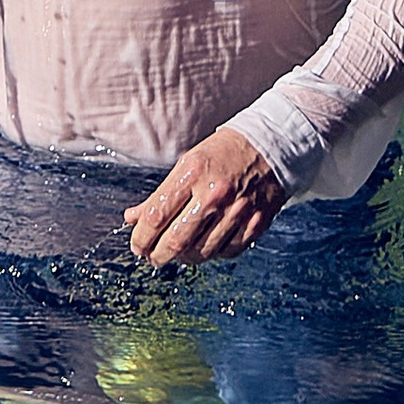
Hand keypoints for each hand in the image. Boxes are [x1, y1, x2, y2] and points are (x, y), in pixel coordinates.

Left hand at [125, 125, 285, 269]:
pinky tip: (205, 245)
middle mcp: (215, 193)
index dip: (141, 238)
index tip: (138, 246)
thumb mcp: (187, 164)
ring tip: (178, 252)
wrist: (271, 146)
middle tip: (153, 257)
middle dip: (158, 255)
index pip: (157, 216)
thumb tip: (132, 218)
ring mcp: (238, 210)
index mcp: (193, 172)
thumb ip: (161, 194)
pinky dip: (212, 254)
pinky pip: (226, 252)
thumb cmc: (222, 154)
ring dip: (184, 257)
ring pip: (201, 252)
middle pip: (177, 241)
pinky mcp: (256, 223)